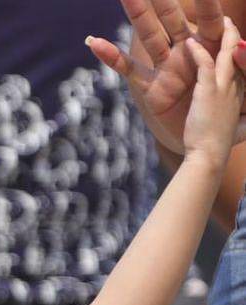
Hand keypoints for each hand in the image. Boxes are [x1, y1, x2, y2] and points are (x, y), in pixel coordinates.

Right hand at [87, 0, 238, 153]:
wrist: (205, 149)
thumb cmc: (229, 121)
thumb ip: (244, 68)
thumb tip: (240, 45)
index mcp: (212, 51)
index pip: (211, 20)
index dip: (207, 4)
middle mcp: (186, 53)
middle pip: (174, 19)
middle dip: (165, 1)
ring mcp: (165, 68)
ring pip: (150, 35)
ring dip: (138, 14)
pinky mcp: (150, 87)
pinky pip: (128, 69)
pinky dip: (111, 56)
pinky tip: (94, 42)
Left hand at [183, 18, 245, 165]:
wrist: (209, 157)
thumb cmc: (215, 145)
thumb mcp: (234, 127)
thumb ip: (239, 118)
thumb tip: (240, 120)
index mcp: (239, 94)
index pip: (242, 66)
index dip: (239, 52)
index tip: (234, 42)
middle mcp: (235, 87)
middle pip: (238, 54)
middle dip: (234, 36)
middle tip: (229, 22)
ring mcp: (223, 88)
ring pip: (226, 54)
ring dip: (223, 35)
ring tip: (219, 20)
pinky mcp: (209, 92)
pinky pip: (206, 65)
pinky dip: (199, 52)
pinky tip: (191, 42)